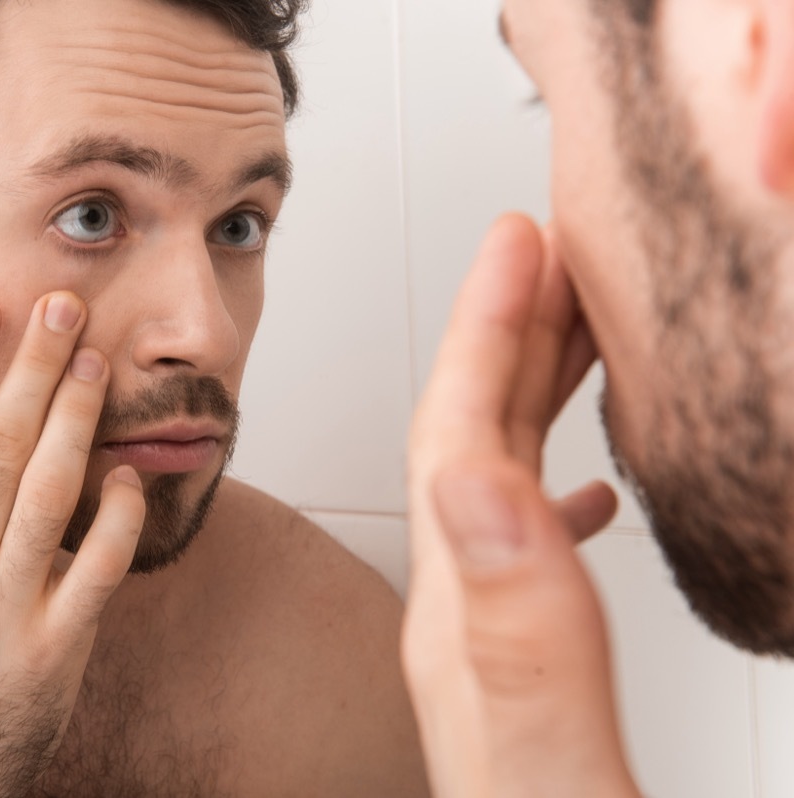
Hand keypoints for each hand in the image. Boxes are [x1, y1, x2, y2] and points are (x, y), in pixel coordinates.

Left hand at [402, 215, 642, 797]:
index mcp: (464, 628)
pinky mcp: (535, 679)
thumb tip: (469, 479)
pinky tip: (581, 487)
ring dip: (529, 396)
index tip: (519, 240)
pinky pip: (530, 552)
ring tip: (574, 335)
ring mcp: (494, 650)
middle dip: (505, 336)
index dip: (489, 331)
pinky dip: (555, 491)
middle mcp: (464, 629)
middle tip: (546, 252)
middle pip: (466, 443)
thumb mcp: (550, 761)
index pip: (457, 440)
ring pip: (497, 484)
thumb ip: (516, 633)